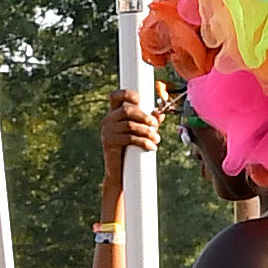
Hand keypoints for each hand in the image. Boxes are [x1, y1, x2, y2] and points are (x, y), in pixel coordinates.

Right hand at [99, 88, 155, 210]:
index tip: (140, 99)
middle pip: (127, 110)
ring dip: (147, 131)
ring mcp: (106, 131)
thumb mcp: (142, 132)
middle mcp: (108, 120)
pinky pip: (129, 138)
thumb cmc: (132, 150)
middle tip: (156, 125)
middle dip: (144, 116)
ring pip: (130, 125)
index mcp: (114, 114)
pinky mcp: (109, 143)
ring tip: (157, 139)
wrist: (120, 174)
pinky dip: (143, 142)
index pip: (115, 97)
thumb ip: (150, 122)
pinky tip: (152, 147)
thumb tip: (161, 112)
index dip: (127, 94)